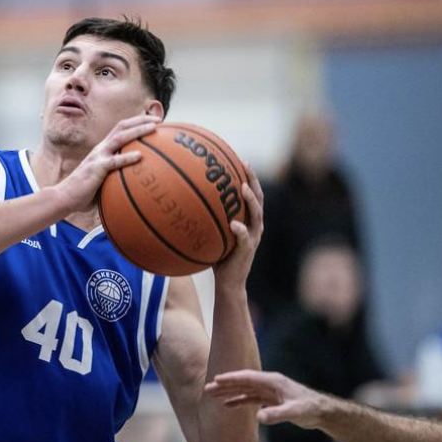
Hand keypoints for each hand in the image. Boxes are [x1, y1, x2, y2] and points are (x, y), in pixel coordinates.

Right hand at [56, 114, 159, 212]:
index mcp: (103, 149)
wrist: (65, 197)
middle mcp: (101, 148)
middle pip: (122, 126)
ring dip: (138, 130)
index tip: (154, 121)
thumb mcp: (103, 180)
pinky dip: (127, 157)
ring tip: (154, 128)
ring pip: (120, 137)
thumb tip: (135, 187)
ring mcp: (98, 156)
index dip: (136, 122)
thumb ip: (117, 177)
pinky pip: (114, 161)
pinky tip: (140, 156)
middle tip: (159, 119)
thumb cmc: (84, 192)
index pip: (120, 129)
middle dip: (141, 119)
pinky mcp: (96, 168)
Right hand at [205, 370, 327, 428]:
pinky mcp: (270, 400)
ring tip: (212, 396)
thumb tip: (259, 418)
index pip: (247, 377)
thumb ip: (277, 414)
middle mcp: (268, 383)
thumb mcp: (294, 412)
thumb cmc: (310, 408)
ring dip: (228, 393)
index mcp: (272, 381)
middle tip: (207, 389)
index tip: (216, 379)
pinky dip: (238, 401)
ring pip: (244, 390)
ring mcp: (268, 391)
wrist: (321, 411)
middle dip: (225, 385)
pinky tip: (227, 405)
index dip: (231, 378)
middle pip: (242, 382)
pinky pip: (250, 399)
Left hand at [212, 163, 263, 287]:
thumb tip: (182, 200)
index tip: (240, 159)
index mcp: (248, 219)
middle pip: (258, 198)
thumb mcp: (211, 233)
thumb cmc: (217, 256)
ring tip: (243, 188)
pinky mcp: (247, 252)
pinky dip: (241, 231)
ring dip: (250, 201)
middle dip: (253, 180)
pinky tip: (234, 224)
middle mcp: (254, 225)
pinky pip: (245, 239)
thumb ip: (205, 218)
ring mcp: (253, 238)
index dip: (248, 176)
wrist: (228, 282)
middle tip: (245, 164)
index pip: (251, 193)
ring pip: (257, 215)